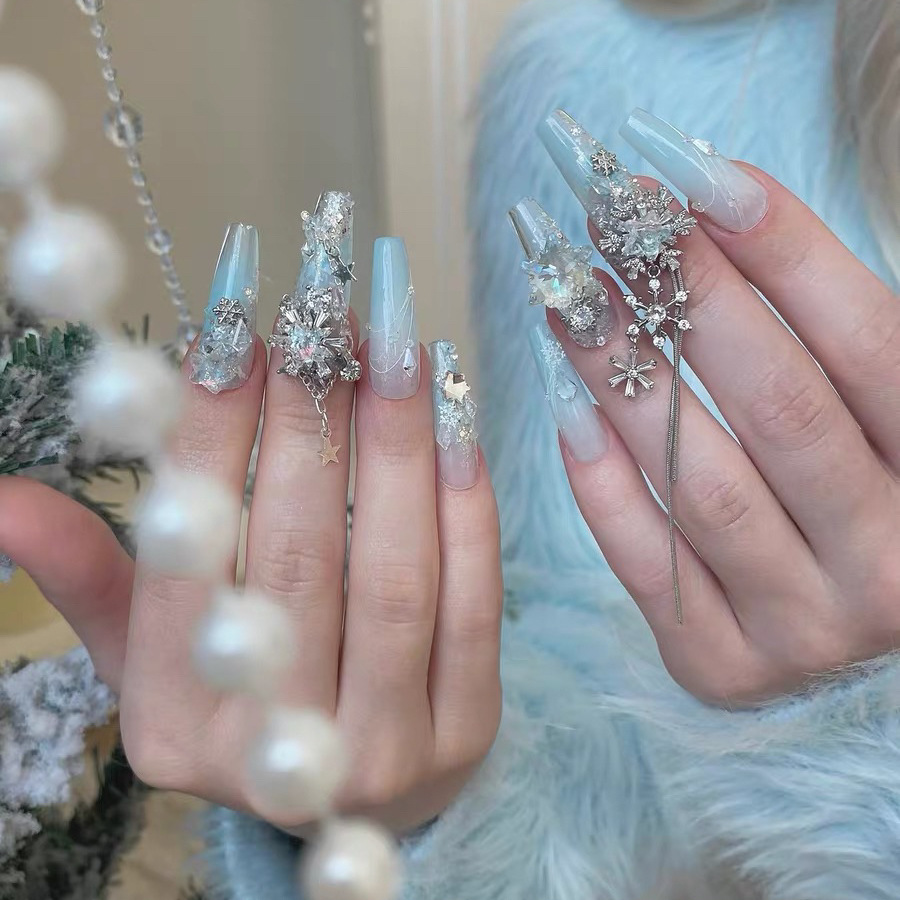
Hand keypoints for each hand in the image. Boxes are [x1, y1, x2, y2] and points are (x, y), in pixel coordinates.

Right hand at [0, 306, 501, 834]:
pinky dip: (465, 502)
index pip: (188, 564)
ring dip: (397, 446)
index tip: (234, 332)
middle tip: (322, 317)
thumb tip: (3, 500)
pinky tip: (453, 420)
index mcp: (176, 726)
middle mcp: (278, 748)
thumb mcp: (155, 652)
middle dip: (310, 421)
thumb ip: (92, 576)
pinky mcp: (468, 729)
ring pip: (395, 574)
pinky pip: (474, 600)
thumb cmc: (243, 697)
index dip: (210, 439)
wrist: (355, 794)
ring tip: (393, 346)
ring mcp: (384, 749)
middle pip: (299, 560)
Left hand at [535, 110, 899, 704]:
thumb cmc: (863, 506)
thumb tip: (716, 208)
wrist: (860, 669)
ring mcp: (806, 626)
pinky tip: (562, 404)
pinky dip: (602, 483)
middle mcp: (891, 563)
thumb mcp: (880, 425)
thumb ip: (827, 344)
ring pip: (703, 486)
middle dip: (690, 299)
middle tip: (610, 219)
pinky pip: (650, 565)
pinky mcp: (724, 665)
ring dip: (625, 377)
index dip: (787, 252)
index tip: (699, 174)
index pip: (870, 345)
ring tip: (563, 293)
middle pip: (781, 409)